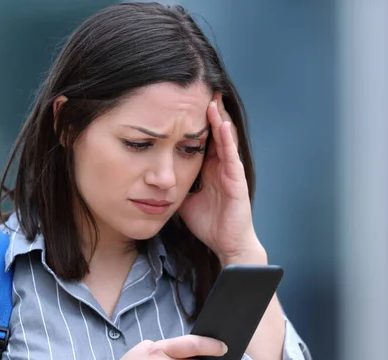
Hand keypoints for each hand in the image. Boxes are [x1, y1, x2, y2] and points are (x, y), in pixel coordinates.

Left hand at [179, 93, 264, 264]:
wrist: (226, 244)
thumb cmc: (208, 223)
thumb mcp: (183, 198)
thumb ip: (172, 183)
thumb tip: (150, 175)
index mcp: (209, 167)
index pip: (201, 137)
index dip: (193, 120)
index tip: (183, 101)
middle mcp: (221, 165)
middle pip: (214, 132)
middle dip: (208, 111)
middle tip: (201, 87)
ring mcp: (231, 171)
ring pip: (225, 139)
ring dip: (218, 119)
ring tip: (212, 98)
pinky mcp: (237, 181)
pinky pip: (232, 156)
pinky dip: (227, 140)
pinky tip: (222, 125)